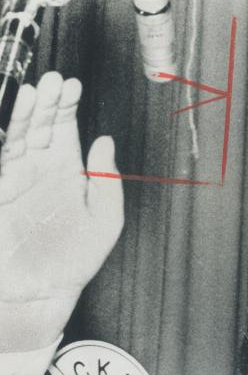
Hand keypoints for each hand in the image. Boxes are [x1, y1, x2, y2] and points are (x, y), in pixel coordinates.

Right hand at [0, 72, 123, 350]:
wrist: (38, 294)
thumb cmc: (72, 263)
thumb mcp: (105, 224)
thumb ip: (109, 183)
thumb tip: (106, 143)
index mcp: (68, 174)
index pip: (66, 129)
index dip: (68, 106)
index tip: (73, 86)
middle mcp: (40, 170)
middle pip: (42, 125)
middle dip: (48, 101)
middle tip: (55, 81)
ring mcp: (15, 176)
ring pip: (20, 133)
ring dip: (28, 111)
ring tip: (38, 91)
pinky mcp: (0, 186)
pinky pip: (3, 152)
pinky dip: (11, 131)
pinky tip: (17, 113)